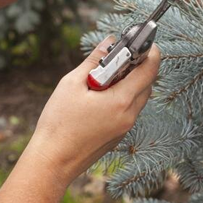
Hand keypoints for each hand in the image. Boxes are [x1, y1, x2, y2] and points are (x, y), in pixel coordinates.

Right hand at [26, 36, 159, 185]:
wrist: (53, 161)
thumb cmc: (59, 122)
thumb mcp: (72, 84)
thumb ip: (94, 61)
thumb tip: (109, 42)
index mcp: (121, 101)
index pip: (149, 71)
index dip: (150, 53)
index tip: (143, 41)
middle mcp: (129, 115)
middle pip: (147, 83)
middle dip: (139, 66)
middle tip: (121, 55)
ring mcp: (126, 127)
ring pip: (139, 97)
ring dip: (130, 82)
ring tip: (106, 75)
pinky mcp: (119, 134)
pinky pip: (130, 109)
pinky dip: (123, 96)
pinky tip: (102, 94)